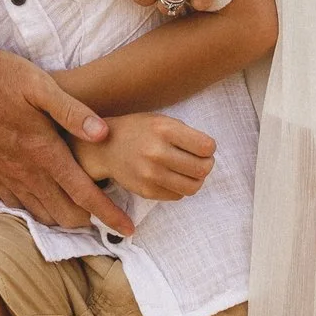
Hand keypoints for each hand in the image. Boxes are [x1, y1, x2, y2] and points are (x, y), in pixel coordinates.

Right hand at [0, 48, 133, 234]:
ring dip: (64, 218)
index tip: (128, 229)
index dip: (108, 215)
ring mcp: (6, 177)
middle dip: (89, 221)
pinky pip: (20, 207)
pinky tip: (47, 200)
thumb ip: (72, 111)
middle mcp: (25, 173)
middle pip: (65, 215)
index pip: (83, 194)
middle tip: (108, 213)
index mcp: (43, 152)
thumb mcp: (39, 84)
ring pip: (42, 215)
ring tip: (82, 210)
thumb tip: (104, 134)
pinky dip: (39, 211)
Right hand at [76, 112, 215, 199]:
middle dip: (207, 165)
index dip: (210, 148)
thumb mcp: (161, 120)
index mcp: (163, 129)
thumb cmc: (138, 131)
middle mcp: (156, 152)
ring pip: (193, 187)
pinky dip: (181, 188)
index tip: (204, 147)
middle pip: (202, 169)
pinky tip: (173, 177)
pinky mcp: (146, 191)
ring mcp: (150, 174)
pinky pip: (178, 196)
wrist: (105, 147)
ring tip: (189, 171)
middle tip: (201, 160)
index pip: (206, 147)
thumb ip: (185, 134)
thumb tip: (209, 152)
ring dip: (196, 180)